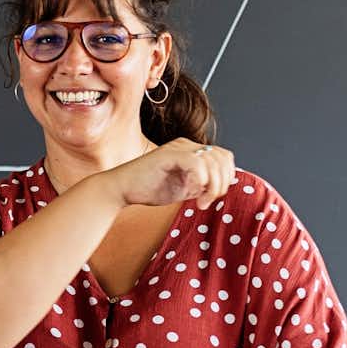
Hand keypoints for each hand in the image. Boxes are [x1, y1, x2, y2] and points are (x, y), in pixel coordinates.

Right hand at [99, 137, 235, 209]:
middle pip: (222, 158)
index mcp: (191, 150)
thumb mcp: (184, 188)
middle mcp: (186, 145)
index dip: (226, 177)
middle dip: (221, 184)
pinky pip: (196, 164)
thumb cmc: (148, 189)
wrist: (120, 189)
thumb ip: (202, 185)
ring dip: (212, 186)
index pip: (223, 156)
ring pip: (212, 161)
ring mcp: (178, 148)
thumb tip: (221, 187)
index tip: (213, 196)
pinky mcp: (168, 155)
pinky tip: (193, 195)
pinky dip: (201, 181)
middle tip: (206, 202)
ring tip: (200, 202)